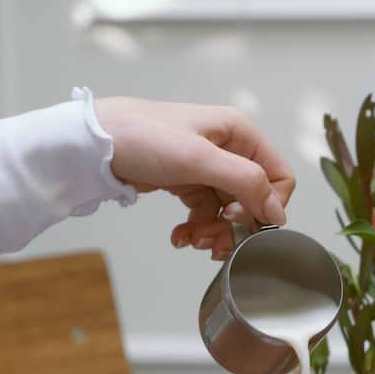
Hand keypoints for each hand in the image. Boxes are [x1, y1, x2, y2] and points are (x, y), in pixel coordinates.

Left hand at [93, 98, 295, 259]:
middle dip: (234, 226)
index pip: (279, 178)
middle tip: (212, 240)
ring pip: (230, 213)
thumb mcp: (199, 159)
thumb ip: (245, 183)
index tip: (238, 219)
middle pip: (253, 201)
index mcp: (240, 133)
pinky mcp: (188, 183)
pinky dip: (196, 230)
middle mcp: (229, 149)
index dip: (265, 205)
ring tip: (192, 239)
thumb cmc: (142, 136)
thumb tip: (276, 213)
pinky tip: (180, 236)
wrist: (95, 143)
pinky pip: (206, 215)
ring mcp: (208, 168)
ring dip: (214, 232)